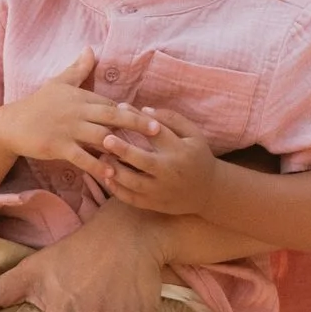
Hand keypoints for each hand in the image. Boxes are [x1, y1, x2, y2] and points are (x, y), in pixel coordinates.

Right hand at [0, 56, 156, 186]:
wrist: (12, 124)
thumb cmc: (38, 104)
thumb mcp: (59, 83)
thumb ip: (78, 69)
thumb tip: (91, 49)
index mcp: (81, 97)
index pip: (112, 104)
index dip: (131, 111)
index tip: (152, 118)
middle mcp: (77, 111)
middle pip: (111, 116)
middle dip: (135, 122)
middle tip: (157, 130)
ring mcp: (68, 129)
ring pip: (99, 137)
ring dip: (119, 147)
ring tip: (139, 157)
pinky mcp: (58, 146)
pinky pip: (81, 157)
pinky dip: (97, 165)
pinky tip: (111, 174)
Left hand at [98, 116, 220, 217]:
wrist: (208, 191)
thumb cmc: (197, 156)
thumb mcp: (193, 134)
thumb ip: (171, 119)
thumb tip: (144, 110)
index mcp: (179, 150)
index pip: (156, 132)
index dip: (137, 119)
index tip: (120, 107)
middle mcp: (169, 171)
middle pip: (143, 161)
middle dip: (123, 150)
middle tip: (105, 139)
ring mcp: (161, 190)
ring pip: (133, 183)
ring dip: (115, 170)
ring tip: (102, 158)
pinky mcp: (154, 204)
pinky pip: (131, 198)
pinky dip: (116, 189)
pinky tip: (106, 176)